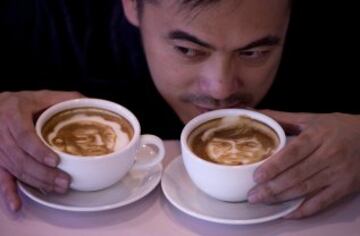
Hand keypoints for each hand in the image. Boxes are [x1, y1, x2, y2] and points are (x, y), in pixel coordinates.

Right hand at [0, 90, 82, 211]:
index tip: (55, 161)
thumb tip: (89, 103)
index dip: (38, 151)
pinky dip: (9, 192)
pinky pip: (1, 177)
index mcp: (13, 115)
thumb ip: (63, 98)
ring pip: (16, 170)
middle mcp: (2, 134)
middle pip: (21, 158)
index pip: (24, 136)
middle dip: (44, 174)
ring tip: (58, 189)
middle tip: (65, 182)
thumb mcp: (40, 95)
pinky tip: (17, 205)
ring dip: (36, 182)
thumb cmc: (20, 102)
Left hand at [247, 110, 359, 218]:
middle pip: (297, 174)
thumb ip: (283, 118)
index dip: (275, 166)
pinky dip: (304, 210)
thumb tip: (256, 114)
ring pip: (306, 188)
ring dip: (282, 198)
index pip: (293, 153)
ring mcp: (338, 173)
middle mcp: (328, 155)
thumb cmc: (338, 126)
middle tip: (253, 195)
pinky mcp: (345, 187)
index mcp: (317, 136)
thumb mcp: (312, 118)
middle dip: (272, 187)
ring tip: (263, 202)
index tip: (257, 176)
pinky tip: (287, 213)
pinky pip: (323, 202)